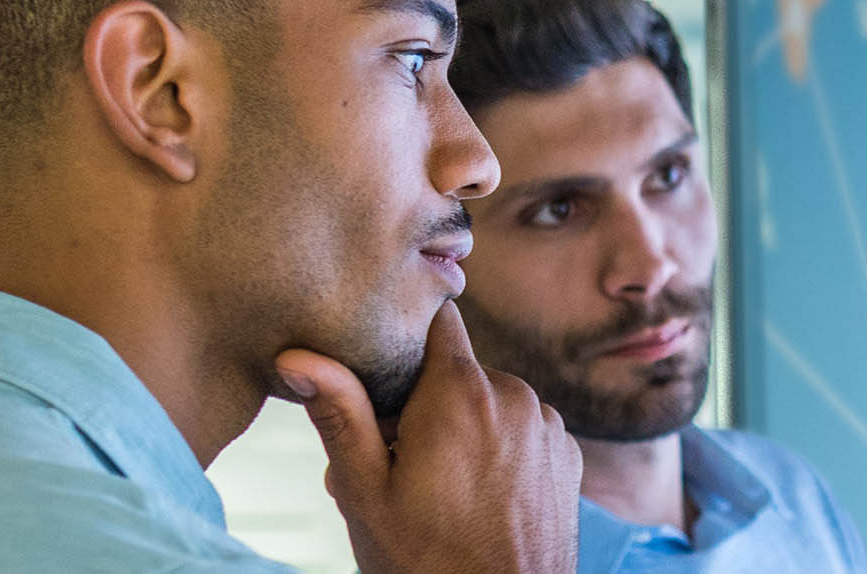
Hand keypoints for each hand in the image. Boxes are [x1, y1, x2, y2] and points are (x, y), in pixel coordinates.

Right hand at [277, 302, 581, 573]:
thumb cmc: (428, 562)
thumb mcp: (367, 492)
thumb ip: (339, 414)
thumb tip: (299, 356)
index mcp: (461, 392)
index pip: (436, 318)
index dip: (405, 338)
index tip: (383, 376)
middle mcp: (514, 395)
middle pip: (456, 370)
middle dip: (422, 404)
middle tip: (392, 463)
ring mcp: (547, 425)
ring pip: (491, 402)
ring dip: (462, 429)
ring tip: (433, 489)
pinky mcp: (568, 454)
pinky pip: (523, 431)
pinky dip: (499, 451)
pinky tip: (478, 497)